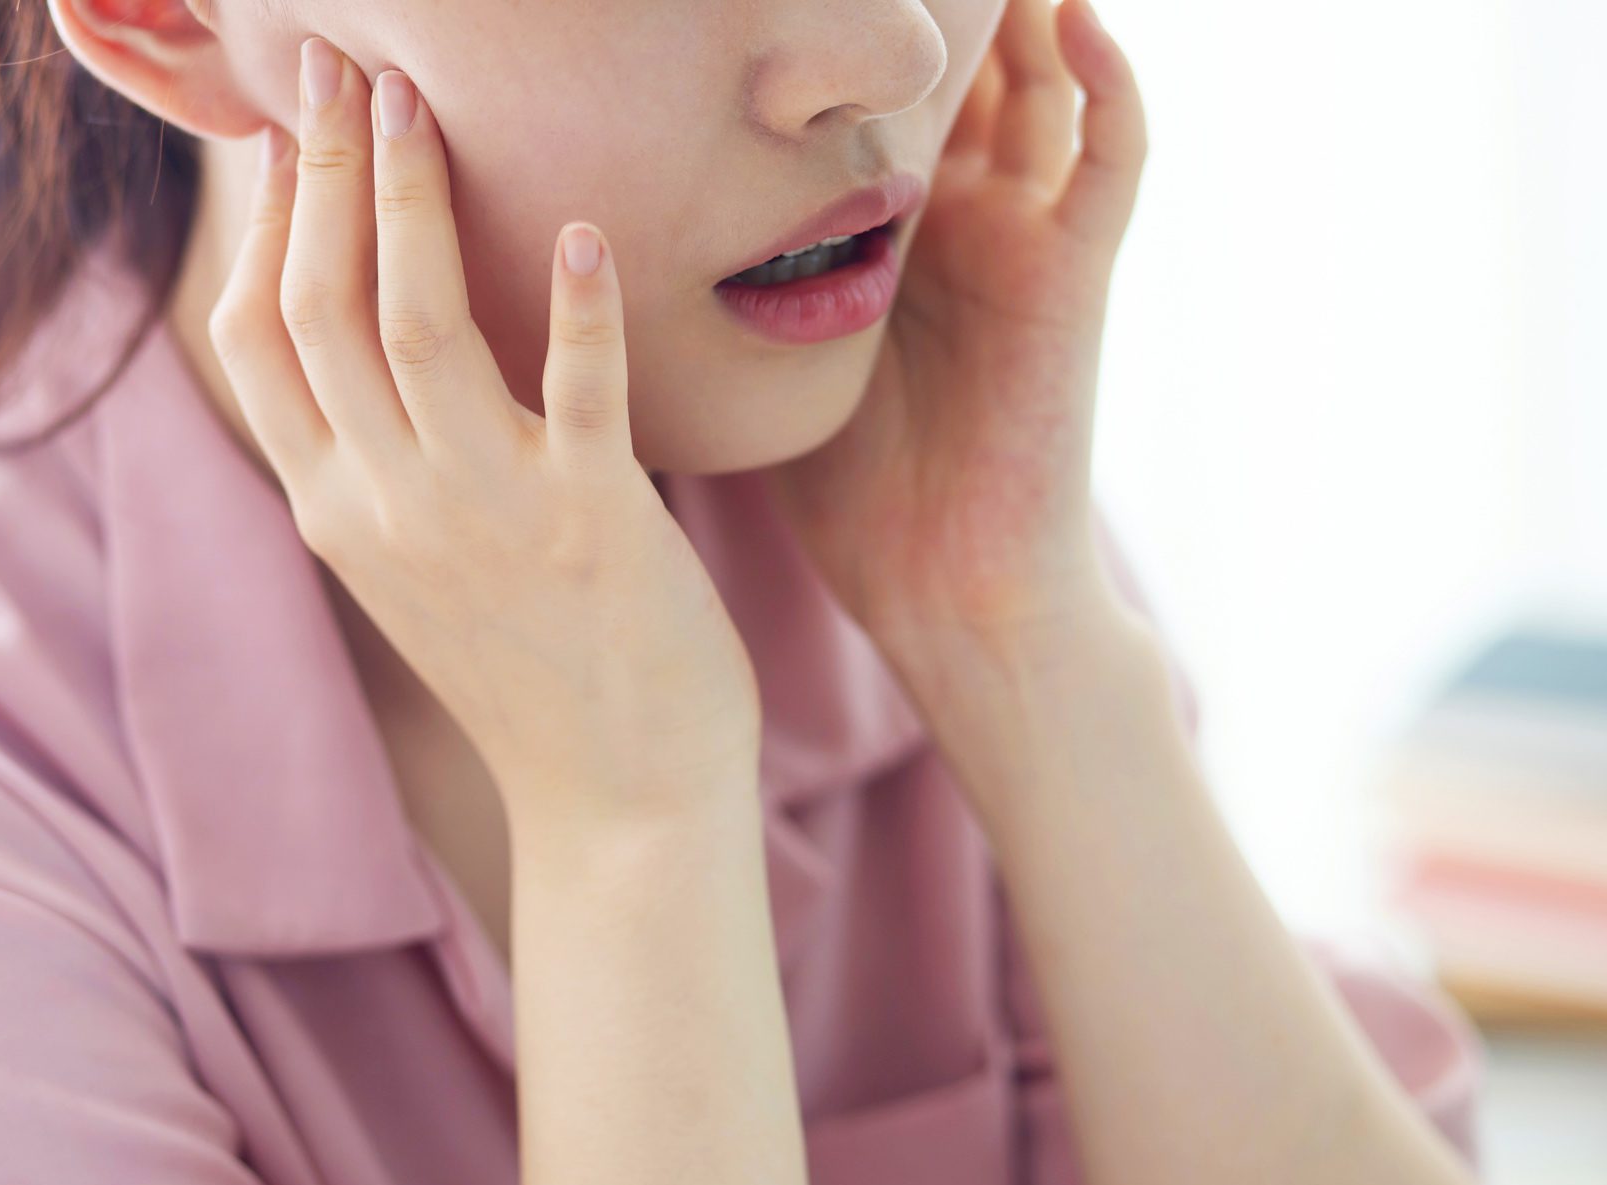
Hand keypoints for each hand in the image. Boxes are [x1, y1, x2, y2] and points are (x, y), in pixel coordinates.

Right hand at [209, 38, 761, 821]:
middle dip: (319, 173)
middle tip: (338, 64)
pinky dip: (577, 309)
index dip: (262, 227)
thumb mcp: (417, 563)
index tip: (285, 136)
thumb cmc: (530, 665)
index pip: (254, 343)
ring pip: (413, 325)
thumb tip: (377, 346)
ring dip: (407, 200)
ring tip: (416, 100)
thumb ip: (379, 461)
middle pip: (317, 307)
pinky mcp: (591, 522)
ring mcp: (481, 513)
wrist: (617, 798)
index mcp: (336, 509)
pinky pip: (578, 392)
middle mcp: (385, 505)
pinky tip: (583, 232)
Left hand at [761, 0, 1144, 675]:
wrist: (942, 589)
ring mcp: (1022, 240)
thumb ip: (733, 287)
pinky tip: (1074, 14)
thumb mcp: (774, 361)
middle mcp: (962, 220)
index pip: (881, 103)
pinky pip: (1111, 159)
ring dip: (1027, 11)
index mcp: (890, 234)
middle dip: (934, 13)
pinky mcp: (1072, 275)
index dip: (854, 55)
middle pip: (964, 74)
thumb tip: (612, 231)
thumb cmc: (854, 496)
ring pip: (1044, 86)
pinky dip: (1108, 83)